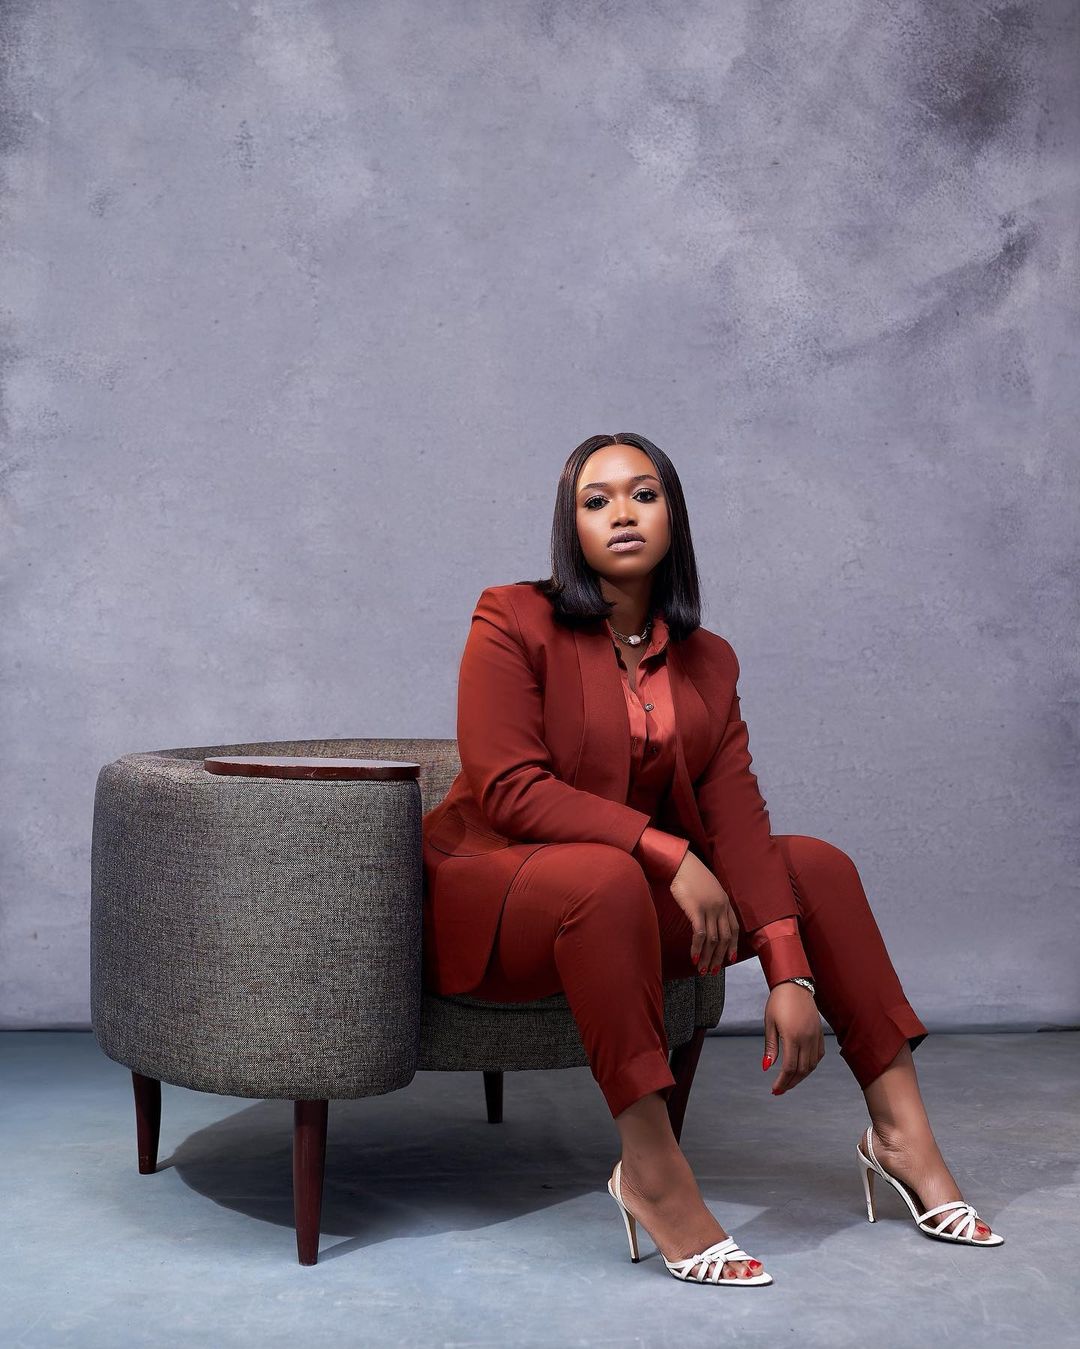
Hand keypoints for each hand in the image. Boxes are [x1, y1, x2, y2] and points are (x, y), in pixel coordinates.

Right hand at [669, 849, 738, 974]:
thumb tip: (708, 919)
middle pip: (725, 938)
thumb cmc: (691, 876)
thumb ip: (711, 904)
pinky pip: (700, 934)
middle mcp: (721, 907)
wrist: (682, 864)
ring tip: (702, 971)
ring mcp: (710, 909)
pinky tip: (694, 958)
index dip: (732, 946)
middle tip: (714, 971)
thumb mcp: (708, 889)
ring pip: (714, 940)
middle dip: (720, 958)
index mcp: (725, 903)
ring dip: (708, 958)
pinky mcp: (696, 910)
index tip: (729, 960)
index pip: (734, 929)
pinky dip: (697, 949)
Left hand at [762, 982, 824, 1094]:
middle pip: (801, 1070)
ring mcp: (815, 1036)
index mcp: (792, 1037)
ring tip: (790, 1081)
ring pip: (812, 1065)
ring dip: (801, 1076)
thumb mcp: (770, 1023)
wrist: (795, 984)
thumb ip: (770, 1047)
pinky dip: (811, 1065)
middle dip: (790, 1083)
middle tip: (780, 1090)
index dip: (782, 1082)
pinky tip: (803, 1068)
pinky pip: (819, 1055)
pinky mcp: (820, 1033)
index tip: (774, 1089)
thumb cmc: (778, 1001)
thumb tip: (767, 1067)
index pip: (789, 1067)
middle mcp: (806, 1039)